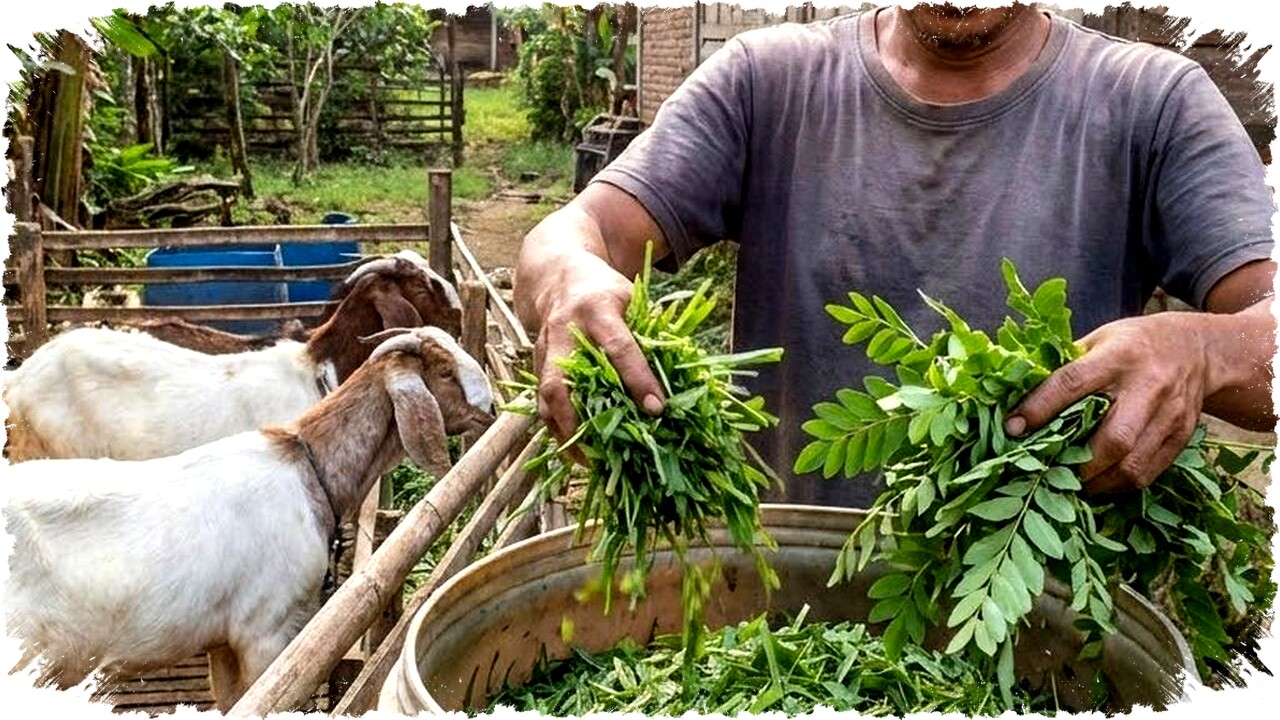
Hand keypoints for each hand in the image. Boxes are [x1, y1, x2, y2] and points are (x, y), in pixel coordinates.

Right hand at [532, 255, 664, 450]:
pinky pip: (542, 402)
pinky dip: (558, 429)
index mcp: (596, 310)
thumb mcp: (632, 299)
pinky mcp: (536, 365)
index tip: (656, 410)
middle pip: (563, 382)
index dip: (637, 381)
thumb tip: (681, 376)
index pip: (618, 350)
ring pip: (546, 398)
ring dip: (566, 433)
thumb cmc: (605, 291)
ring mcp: (544, 351)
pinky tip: (577, 450)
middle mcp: (564, 332)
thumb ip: (649, 332)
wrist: (557, 276)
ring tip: (590, 461)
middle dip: (581, 419)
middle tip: (606, 451)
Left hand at [1004, 312, 1211, 494]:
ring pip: (1132, 464)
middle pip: (1113, 438)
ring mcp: (1170, 415)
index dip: (1040, 408)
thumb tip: (1016, 390)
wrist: (1198, 349)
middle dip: (1075, 462)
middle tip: (1045, 472)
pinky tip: (1096, 484)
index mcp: (1118, 356)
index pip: (1072, 383)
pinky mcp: (1182, 437)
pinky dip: (1117, 485)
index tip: (1013, 428)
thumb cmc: (1132, 344)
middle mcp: (1147, 386)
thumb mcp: (1098, 339)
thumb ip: (1064, 365)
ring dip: (1095, 482)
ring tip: (1069, 485)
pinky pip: (1148, 473)